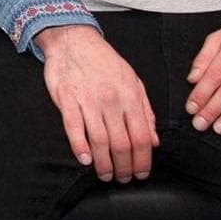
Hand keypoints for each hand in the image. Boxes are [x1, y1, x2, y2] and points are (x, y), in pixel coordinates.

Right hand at [37, 24, 157, 182]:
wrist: (74, 40)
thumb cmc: (104, 62)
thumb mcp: (134, 82)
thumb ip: (146, 112)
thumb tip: (154, 140)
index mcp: (131, 97)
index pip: (142, 137)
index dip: (143, 160)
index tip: (142, 173)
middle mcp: (111, 100)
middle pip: (122, 144)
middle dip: (124, 167)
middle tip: (123, 179)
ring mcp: (88, 100)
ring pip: (99, 141)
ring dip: (104, 164)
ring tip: (105, 175)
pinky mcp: (67, 99)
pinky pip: (74, 127)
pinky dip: (80, 146)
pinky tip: (85, 159)